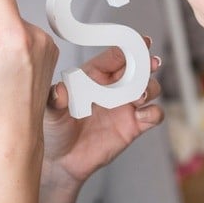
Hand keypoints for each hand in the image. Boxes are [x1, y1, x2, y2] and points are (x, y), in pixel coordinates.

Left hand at [41, 40, 163, 187]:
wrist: (62, 160)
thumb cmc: (54, 128)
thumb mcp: (50, 110)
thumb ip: (55, 99)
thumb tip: (59, 91)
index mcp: (95, 75)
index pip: (116, 55)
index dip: (131, 46)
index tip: (142, 42)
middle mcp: (113, 88)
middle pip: (139, 68)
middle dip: (147, 64)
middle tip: (150, 64)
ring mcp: (125, 106)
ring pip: (150, 88)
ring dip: (150, 88)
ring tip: (139, 95)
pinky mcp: (133, 126)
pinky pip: (153, 115)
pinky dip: (154, 113)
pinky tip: (141, 116)